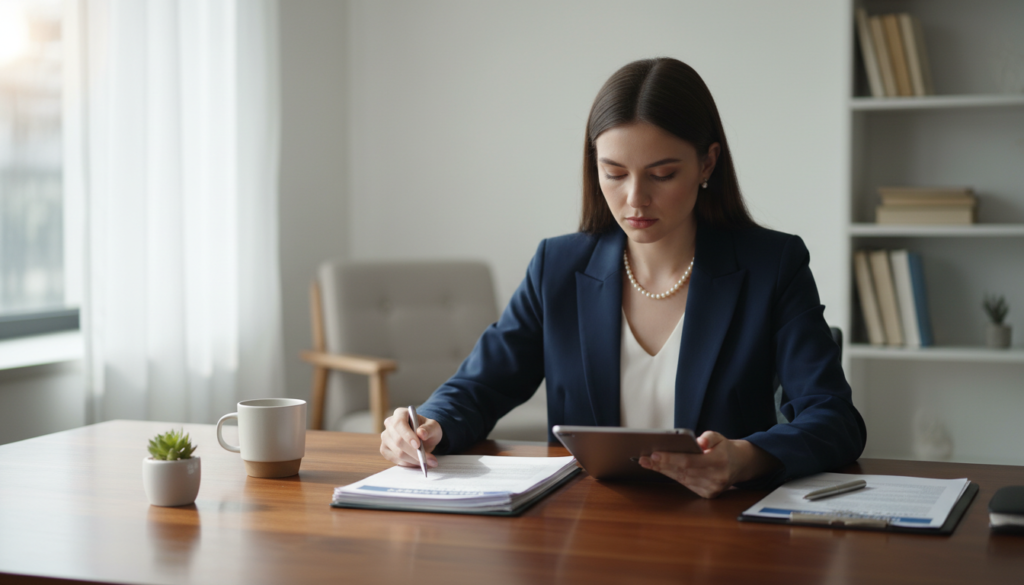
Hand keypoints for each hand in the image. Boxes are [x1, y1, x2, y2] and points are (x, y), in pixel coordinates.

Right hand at [380, 407, 442, 467]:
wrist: (423, 437)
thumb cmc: (427, 429)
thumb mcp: (433, 426)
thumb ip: (429, 429)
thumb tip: (421, 433)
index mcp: (400, 413)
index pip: (399, 424)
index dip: (407, 435)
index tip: (418, 445)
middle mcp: (389, 424)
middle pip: (398, 441)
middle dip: (414, 452)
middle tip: (428, 459)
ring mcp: (386, 437)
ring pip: (398, 453)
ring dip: (413, 460)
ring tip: (428, 462)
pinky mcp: (385, 449)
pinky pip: (395, 460)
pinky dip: (408, 463)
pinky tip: (417, 462)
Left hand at [638, 431, 777, 498]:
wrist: (740, 464)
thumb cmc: (725, 448)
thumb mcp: (720, 437)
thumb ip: (709, 437)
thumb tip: (699, 441)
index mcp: (720, 461)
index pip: (689, 461)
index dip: (670, 458)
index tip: (654, 454)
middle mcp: (716, 478)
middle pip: (682, 471)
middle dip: (661, 465)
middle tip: (643, 459)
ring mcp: (712, 489)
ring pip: (682, 479)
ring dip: (663, 471)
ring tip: (648, 463)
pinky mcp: (708, 494)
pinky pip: (686, 484)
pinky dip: (673, 476)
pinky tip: (661, 470)